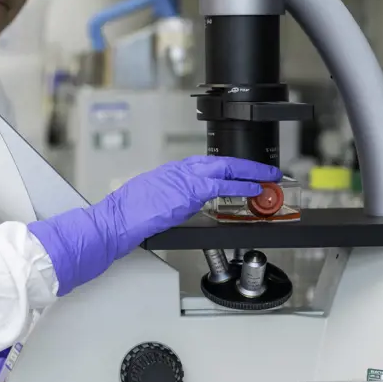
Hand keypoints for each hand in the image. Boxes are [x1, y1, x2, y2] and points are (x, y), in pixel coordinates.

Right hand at [106, 155, 280, 252]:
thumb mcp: (151, 198)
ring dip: (248, 172)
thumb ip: (173, 197)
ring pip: (223, 168)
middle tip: (265, 169)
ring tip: (267, 176)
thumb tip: (185, 203)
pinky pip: (220, 185)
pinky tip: (253, 190)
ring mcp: (183, 180)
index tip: (241, 171)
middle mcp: (178, 171)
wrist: (115, 220)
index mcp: (170, 173)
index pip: (206, 164)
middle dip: (245, 165)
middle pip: (219, 161)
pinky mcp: (187, 193)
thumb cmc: (126, 214)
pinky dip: (239, 186)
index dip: (228, 167)